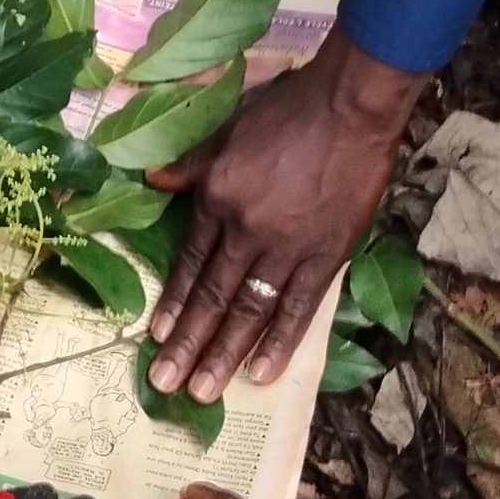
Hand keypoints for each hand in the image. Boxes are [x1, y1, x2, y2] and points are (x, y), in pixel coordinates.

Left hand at [145, 26, 424, 402]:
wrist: (349, 106)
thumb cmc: (287, 109)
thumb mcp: (224, 127)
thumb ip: (189, 163)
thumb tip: (150, 180)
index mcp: (217, 198)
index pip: (189, 263)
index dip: (173, 303)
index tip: (155, 338)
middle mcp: (245, 229)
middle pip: (212, 296)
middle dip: (187, 344)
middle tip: (163, 384)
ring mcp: (288, 247)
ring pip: (248, 310)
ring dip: (223, 354)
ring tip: (201, 392)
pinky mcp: (328, 256)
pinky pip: (298, 308)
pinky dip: (279, 343)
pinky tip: (259, 374)